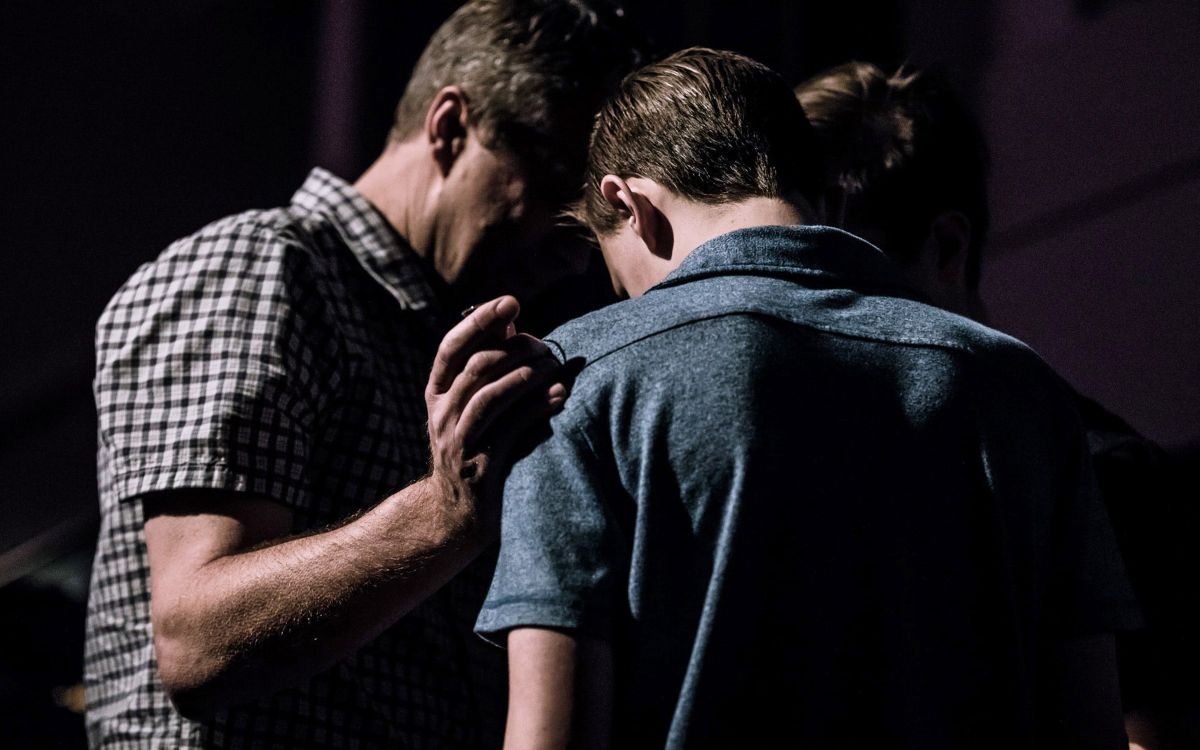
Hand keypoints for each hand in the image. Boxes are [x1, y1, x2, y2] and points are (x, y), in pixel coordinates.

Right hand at [425, 296, 566, 507]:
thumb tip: (510, 324)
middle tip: (545, 346)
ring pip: (489, 395)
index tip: (511, 301)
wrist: (458, 515)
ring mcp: (458, 441)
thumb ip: (488, 366)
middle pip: (476, 367)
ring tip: (554, 367)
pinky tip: (559, 396)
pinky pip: (509, 429)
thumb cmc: (478, 446)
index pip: (452, 346)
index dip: (479, 320)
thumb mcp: (473, 406)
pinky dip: (536, 408)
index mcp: (437, 392)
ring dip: (526, 375)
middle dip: (515, 350)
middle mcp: (441, 414)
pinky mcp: (480, 466)